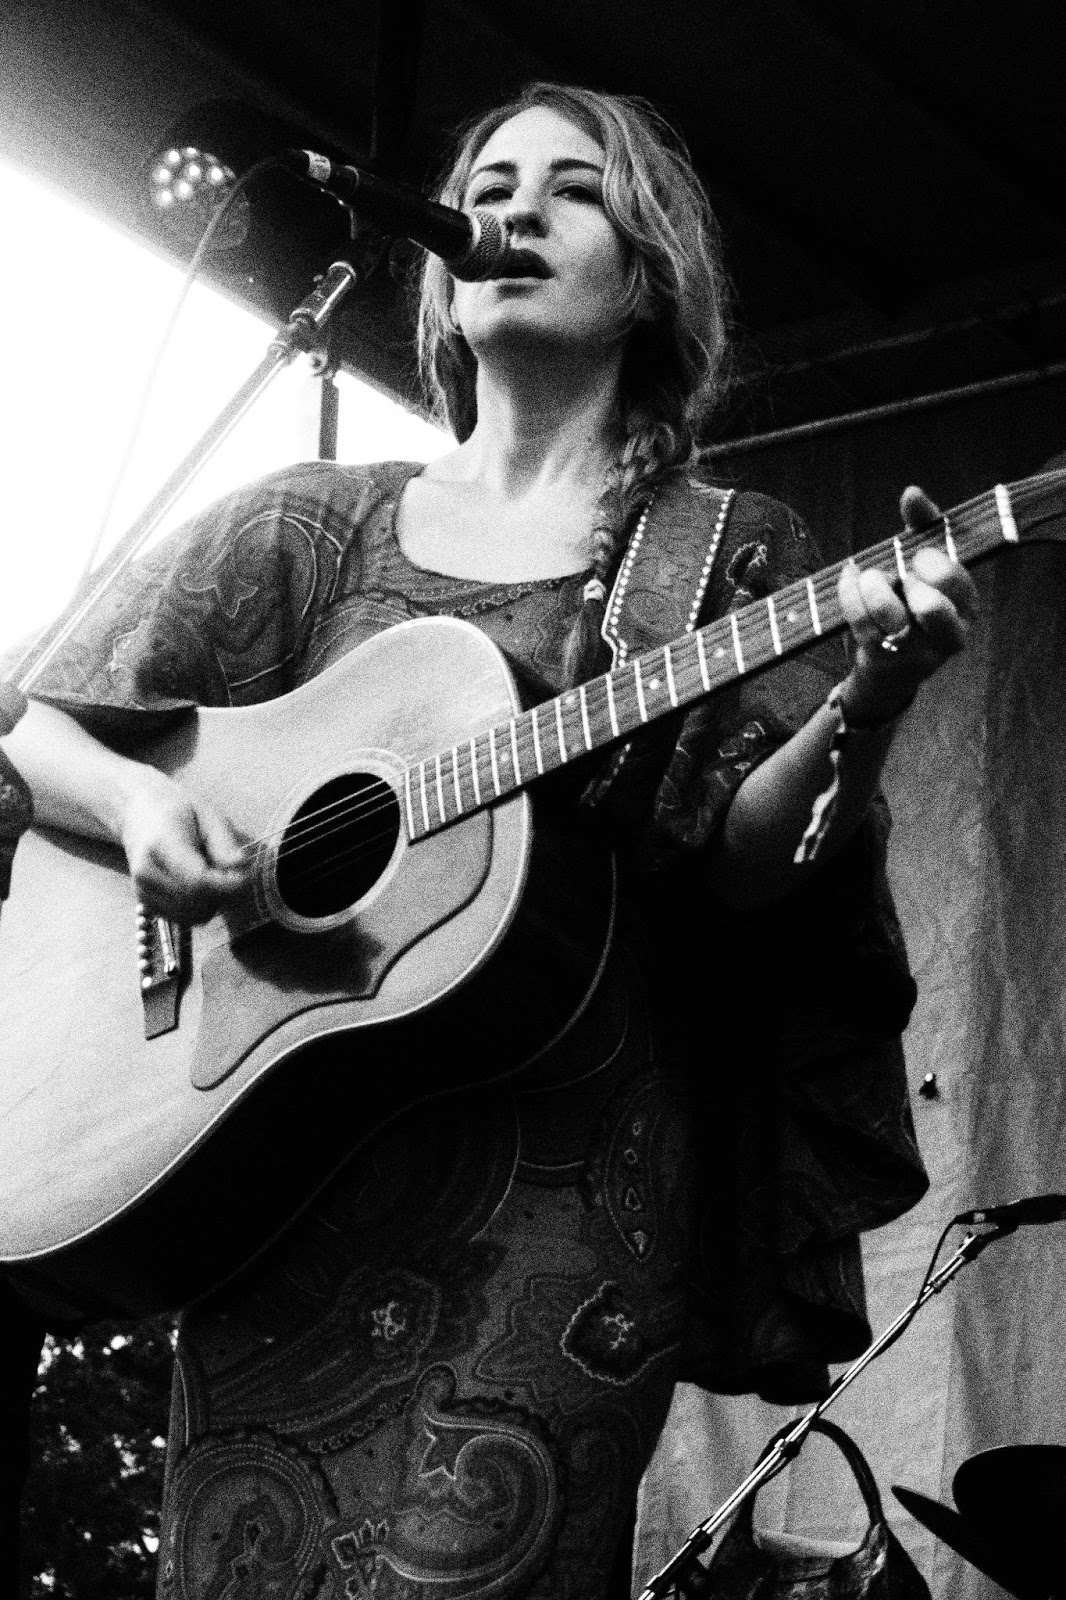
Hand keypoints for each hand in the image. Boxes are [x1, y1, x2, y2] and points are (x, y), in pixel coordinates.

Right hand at [119, 772, 249, 922]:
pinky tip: (199, 885)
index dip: (227, 885)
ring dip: (213, 902)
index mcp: (161, 844)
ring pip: (193, 915)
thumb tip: (241, 868)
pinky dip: (200, 908)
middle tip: (230, 871)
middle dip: (223, 893)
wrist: (140, 815)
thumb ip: (224, 842)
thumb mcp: (208, 814)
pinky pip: (185, 918)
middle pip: (197, 902)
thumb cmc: (179, 812)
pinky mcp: (146, 904)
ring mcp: (143, 891)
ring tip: (212, 875)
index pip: (198, 880)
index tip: (246, 876)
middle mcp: (147, 872)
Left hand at [837, 485, 979, 722]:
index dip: (932, 564)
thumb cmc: (910, 602)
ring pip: (891, 617)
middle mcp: (948, 635)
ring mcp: (915, 653)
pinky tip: (849, 579)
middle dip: (906, 581)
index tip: (918, 559)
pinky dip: (849, 595)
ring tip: (869, 577)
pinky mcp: (883, 661)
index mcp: (966, 607)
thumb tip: (912, 492)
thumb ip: (923, 526)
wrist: (889, 666)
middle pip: (932, 607)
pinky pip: (862, 624)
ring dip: (873, 587)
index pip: (956, 582)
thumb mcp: (921, 564)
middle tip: (898, 576)